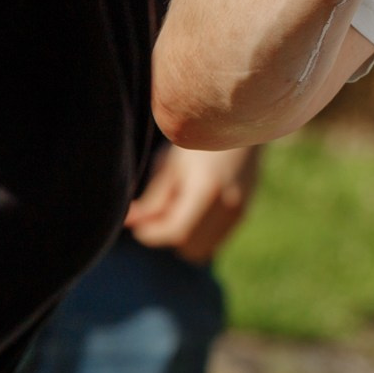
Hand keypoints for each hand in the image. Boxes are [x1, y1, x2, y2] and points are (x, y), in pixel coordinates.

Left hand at [124, 143, 262, 261]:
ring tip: (175, 208)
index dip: (151, 233)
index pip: (176, 232)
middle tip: (155, 214)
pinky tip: (191, 207)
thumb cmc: (198, 140)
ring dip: (183, 237)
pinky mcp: (243, 213)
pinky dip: (198, 233)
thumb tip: (130, 224)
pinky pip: (213, 241)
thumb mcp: (171, 165)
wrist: (240, 123)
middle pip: (189, 247)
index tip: (136, 223)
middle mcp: (229, 204)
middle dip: (167, 236)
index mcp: (208, 189)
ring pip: (202, 249)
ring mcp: (240, 211)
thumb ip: (153, 199)